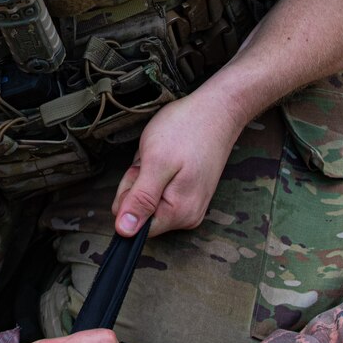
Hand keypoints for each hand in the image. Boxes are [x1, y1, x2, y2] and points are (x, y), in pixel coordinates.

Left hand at [111, 88, 244, 237]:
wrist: (217, 110)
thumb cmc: (186, 129)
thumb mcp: (155, 162)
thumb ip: (140, 200)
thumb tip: (124, 232)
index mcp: (179, 213)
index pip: (134, 225)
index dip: (130, 198)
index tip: (143, 174)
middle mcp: (188, 216)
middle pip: (141, 212)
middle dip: (137, 183)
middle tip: (152, 159)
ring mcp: (191, 205)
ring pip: (148, 199)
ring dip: (146, 175)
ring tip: (162, 155)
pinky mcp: (191, 193)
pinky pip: (160, 190)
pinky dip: (155, 172)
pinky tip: (167, 157)